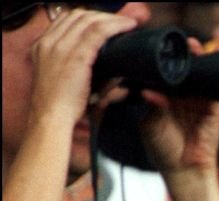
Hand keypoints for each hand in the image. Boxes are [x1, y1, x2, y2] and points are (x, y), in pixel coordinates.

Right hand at [29, 8, 137, 125]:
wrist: (51, 117)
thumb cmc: (60, 105)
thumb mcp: (62, 78)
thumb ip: (75, 66)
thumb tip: (105, 67)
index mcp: (43, 46)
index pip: (67, 20)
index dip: (88, 18)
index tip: (106, 22)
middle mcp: (49, 42)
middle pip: (78, 16)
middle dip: (101, 16)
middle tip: (120, 22)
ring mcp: (61, 47)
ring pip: (89, 20)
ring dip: (111, 19)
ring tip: (127, 24)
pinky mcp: (76, 56)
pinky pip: (98, 32)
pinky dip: (115, 26)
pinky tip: (127, 27)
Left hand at [140, 39, 218, 175]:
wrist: (185, 170)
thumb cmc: (164, 149)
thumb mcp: (152, 124)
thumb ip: (153, 105)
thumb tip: (149, 90)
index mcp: (163, 97)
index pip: (163, 73)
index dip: (162, 60)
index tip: (158, 46)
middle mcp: (181, 96)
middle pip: (184, 70)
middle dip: (183, 55)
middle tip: (180, 42)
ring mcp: (198, 101)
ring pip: (200, 75)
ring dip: (199, 60)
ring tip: (194, 47)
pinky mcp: (213, 108)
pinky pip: (216, 89)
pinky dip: (215, 75)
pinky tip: (212, 63)